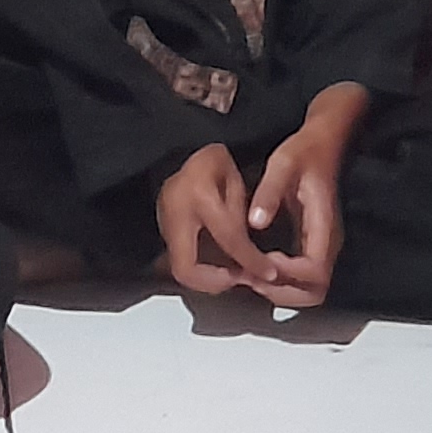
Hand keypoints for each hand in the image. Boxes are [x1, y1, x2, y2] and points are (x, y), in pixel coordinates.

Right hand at [154, 144, 282, 299]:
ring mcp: (163, 225)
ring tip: (234, 275)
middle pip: (187, 269)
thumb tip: (249, 256)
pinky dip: (201, 270)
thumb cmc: (210, 162)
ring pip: (181, 271)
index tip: (269, 273)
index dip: (252, 261)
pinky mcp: (162, 233)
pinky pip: (182, 261)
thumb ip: (240, 216)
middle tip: (240, 280)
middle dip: (215, 283)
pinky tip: (220, 266)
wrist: (175, 149)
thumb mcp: (234, 180)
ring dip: (209, 280)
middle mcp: (174, 214)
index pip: (228, 240)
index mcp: (199, 195)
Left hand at [240, 84, 365, 309]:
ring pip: (309, 291)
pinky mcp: (312, 247)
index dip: (286, 274)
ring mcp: (321, 247)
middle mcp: (327, 243)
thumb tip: (255, 222)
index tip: (260, 261)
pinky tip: (256, 267)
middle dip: (281, 292)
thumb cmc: (303, 152)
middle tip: (249, 276)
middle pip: (315, 292)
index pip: (314, 271)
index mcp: (324, 225)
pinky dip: (280, 283)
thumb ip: (269, 192)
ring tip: (249, 274)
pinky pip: (301, 280)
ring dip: (279, 291)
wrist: (322, 144)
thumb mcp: (282, 164)